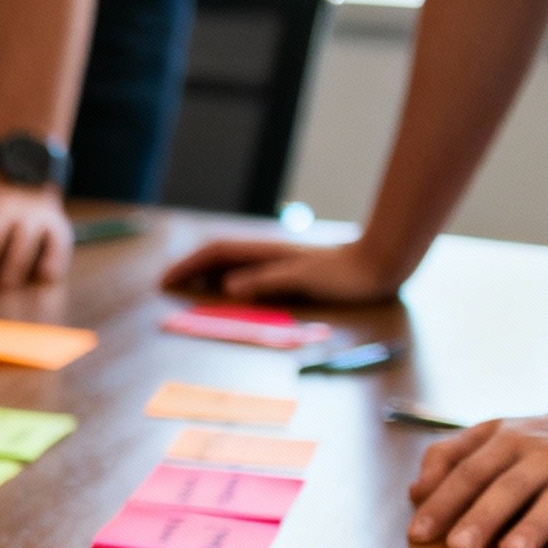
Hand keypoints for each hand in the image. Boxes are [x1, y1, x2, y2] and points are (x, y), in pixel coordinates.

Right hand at [161, 235, 403, 304]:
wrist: (380, 266)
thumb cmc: (345, 274)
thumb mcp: (303, 280)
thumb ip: (265, 282)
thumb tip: (226, 288)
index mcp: (266, 253)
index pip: (216, 253)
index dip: (189, 265)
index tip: (166, 281)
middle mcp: (267, 254)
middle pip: (219, 257)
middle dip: (191, 268)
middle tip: (168, 286)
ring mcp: (277, 262)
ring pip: (232, 265)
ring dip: (207, 275)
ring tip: (189, 290)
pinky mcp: (288, 273)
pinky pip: (247, 275)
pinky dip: (228, 282)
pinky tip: (230, 294)